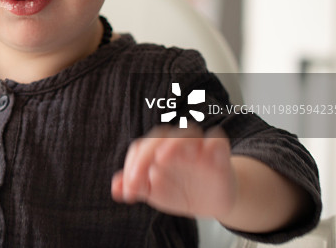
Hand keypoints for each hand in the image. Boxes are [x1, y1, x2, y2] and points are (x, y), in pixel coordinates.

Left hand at [111, 125, 236, 219]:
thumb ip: (136, 187)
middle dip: (146, 154)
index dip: (131, 166)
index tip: (129, 192)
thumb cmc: (178, 190)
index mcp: (157, 150)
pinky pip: (217, 140)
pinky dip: (211, 143)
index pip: (140, 147)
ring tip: (162, 158)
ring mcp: (198, 148)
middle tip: (137, 179)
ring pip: (188, 132)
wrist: (210, 203)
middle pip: (161, 134)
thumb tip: (115, 188)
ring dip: (174, 142)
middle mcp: (176, 144)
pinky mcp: (220, 155)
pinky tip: (202, 157)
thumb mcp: (155, 192)